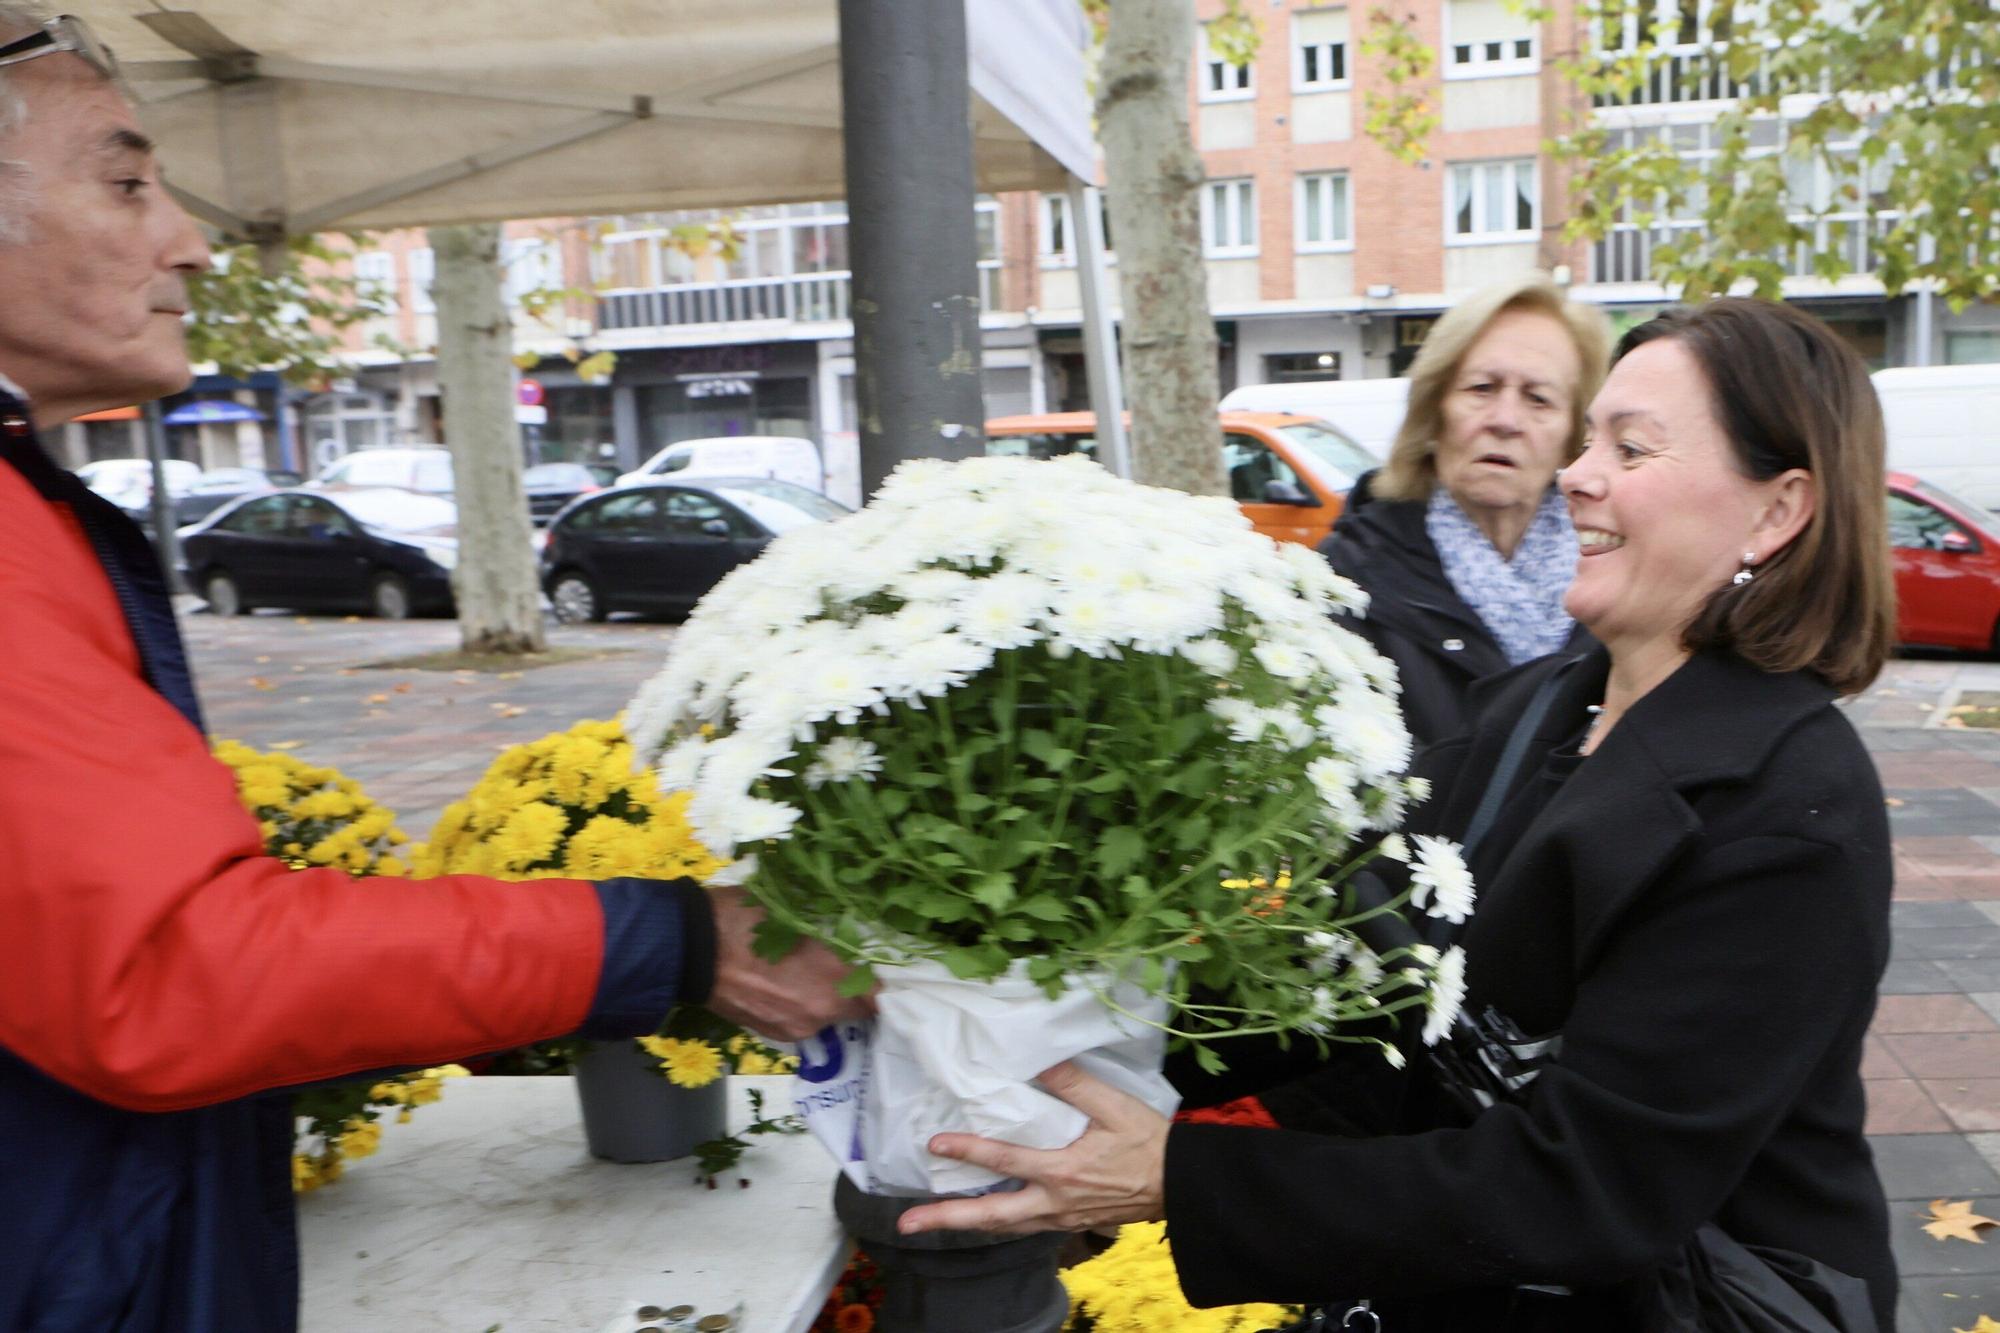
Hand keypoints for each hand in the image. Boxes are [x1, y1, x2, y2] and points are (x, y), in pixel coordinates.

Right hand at [705, 887, 873, 1040]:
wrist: (689, 948)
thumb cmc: (745, 918)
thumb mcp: (796, 910)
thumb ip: (832, 930)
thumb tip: (855, 932)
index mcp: (834, 978)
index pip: (881, 993)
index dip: (886, 982)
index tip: (886, 969)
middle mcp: (821, 1011)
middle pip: (856, 1007)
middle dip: (854, 989)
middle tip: (845, 963)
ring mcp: (795, 1027)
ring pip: (826, 1014)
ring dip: (825, 997)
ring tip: (807, 971)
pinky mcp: (772, 1034)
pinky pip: (800, 1020)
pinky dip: (799, 1005)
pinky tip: (782, 983)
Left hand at [896, 1061, 1168, 1235]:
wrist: (1181, 1186)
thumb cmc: (1149, 1143)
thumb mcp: (1115, 1107)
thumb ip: (1074, 1085)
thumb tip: (1037, 1063)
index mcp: (1062, 1170)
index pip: (1004, 1161)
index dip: (968, 1152)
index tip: (935, 1144)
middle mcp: (1053, 1201)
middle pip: (991, 1215)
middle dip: (946, 1219)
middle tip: (906, 1224)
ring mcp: (1060, 1217)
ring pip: (1003, 1226)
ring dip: (964, 1225)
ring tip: (929, 1224)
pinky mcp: (1068, 1221)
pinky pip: (1023, 1226)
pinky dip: (996, 1222)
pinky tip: (982, 1216)